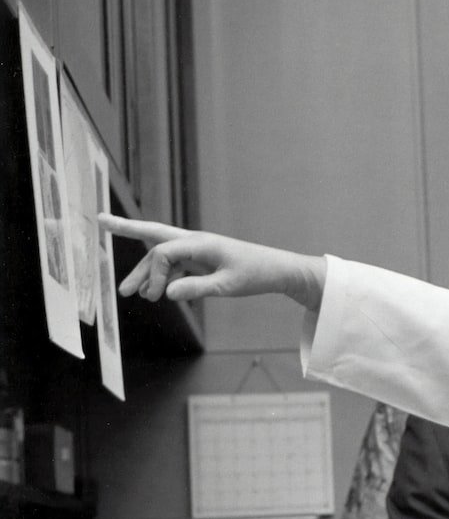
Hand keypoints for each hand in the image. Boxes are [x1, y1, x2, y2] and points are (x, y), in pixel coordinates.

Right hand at [98, 214, 325, 308]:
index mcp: (201, 243)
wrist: (278, 270)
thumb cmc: (256, 275)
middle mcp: (196, 242)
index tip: (154, 296)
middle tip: (99, 222)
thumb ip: (197, 288)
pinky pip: (176, 266)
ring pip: (163, 257)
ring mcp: (198, 250)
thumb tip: (166, 294)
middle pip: (155, 234)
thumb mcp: (228, 286)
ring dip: (146, 274)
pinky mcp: (202, 260)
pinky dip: (164, 279)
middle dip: (127, 230)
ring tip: (129, 295)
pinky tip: (158, 294)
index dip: (154, 273)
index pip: (163, 252)